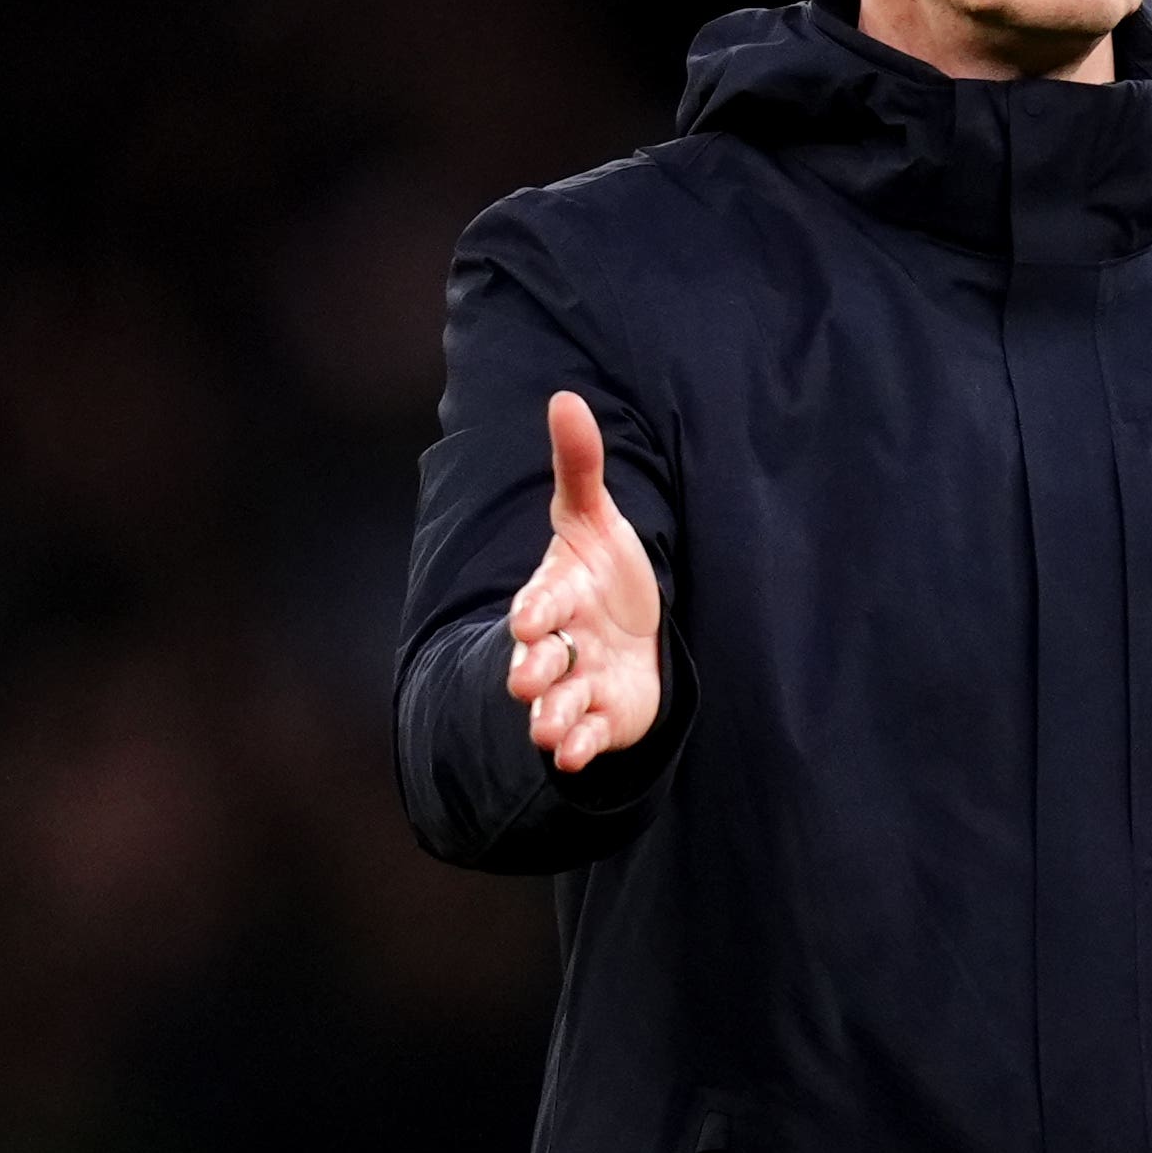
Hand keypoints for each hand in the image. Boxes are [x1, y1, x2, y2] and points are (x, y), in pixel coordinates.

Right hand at [502, 391, 663, 774]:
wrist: (626, 634)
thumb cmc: (602, 574)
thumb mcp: (593, 521)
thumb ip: (578, 467)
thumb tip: (565, 398)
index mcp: (554, 597)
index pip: (538, 604)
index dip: (534, 612)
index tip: (528, 620)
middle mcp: (558, 646)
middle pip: (537, 660)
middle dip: (530, 670)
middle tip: (524, 679)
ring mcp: (576, 684)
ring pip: (553, 704)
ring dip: (547, 717)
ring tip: (544, 728)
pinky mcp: (598, 719)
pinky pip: (583, 736)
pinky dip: (577, 745)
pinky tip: (575, 754)